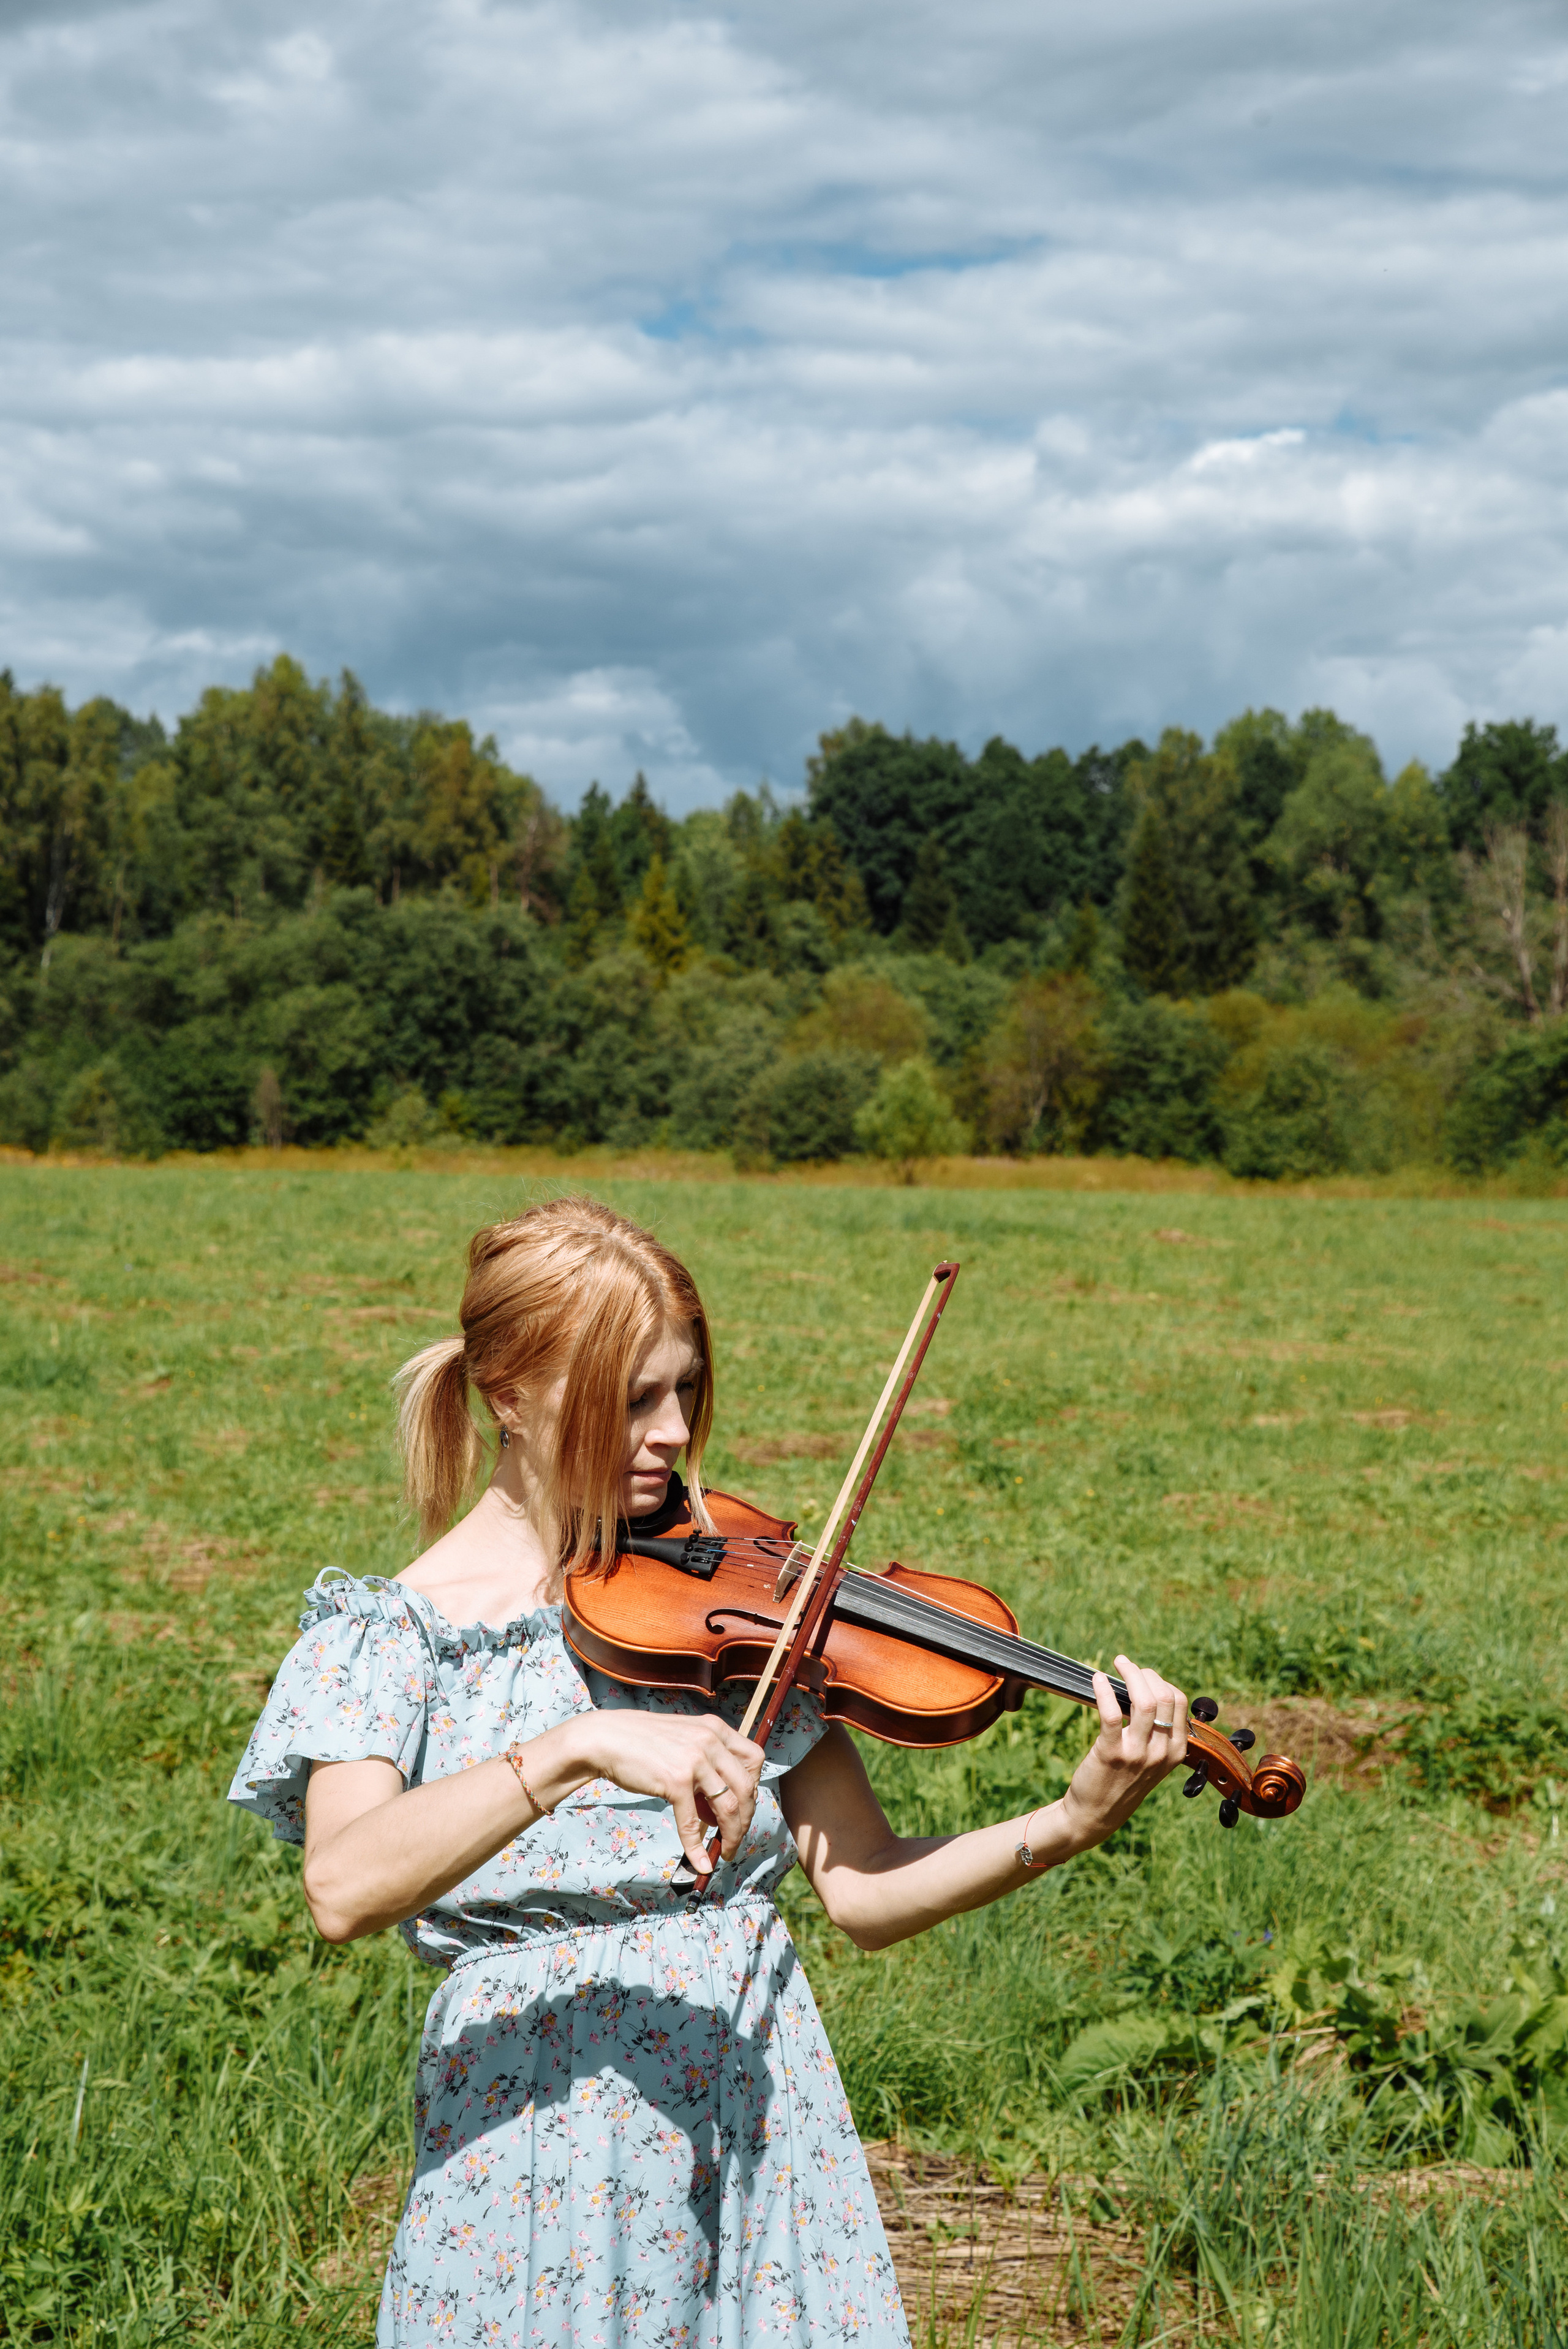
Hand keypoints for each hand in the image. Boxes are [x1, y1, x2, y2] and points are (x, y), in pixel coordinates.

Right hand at [578, 1709, 764, 1877]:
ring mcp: (694, 1760)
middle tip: (736, 1837)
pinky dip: (697, 1848)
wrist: (605, 1739)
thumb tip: (717, 1811)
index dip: (753, 1786)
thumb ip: (705, 1767)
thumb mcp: (683, 1742)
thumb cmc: (641, 1743)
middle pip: (746, 1787)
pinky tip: (700, 1862)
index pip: (754, 1759)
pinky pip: (692, 1822)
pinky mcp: (675, 1781)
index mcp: (714, 1728)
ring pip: (728, 1807)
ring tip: (725, 1852)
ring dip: (731, 1836)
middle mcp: (710, 1741)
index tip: (743, 1806)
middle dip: (745, 1819)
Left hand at [1059, 1655, 1188, 1852]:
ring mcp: (1137, 1754)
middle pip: (1163, 1696)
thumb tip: (1146, 1689)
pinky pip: (1111, 1713)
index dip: (1160, 1680)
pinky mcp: (1111, 1754)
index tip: (1143, 1674)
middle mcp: (1161, 1753)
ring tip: (1118, 1664)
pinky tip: (1097, 1679)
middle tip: (1127, 1666)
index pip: (1179, 1701)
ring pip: (1143, 1701)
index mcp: (1175, 1751)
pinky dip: (1103, 1690)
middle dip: (1145, 1673)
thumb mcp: (1151, 1760)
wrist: (1096, 1814)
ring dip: (1129, 1675)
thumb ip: (1157, 1732)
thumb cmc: (1122, 1780)